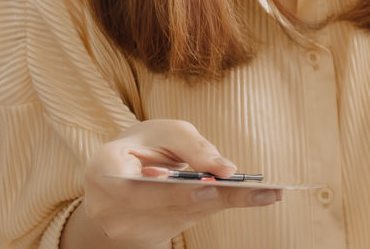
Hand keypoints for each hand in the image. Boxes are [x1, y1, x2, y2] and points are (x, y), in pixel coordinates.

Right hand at [69, 119, 279, 246]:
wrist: (121, 171)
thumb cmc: (143, 145)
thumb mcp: (165, 131)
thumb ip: (193, 146)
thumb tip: (226, 170)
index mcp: (102, 170)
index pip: (137, 188)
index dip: (171, 191)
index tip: (209, 188)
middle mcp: (107, 208)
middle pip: (167, 207)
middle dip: (215, 198)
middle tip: (261, 192)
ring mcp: (125, 230)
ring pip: (181, 218)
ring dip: (223, 204)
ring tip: (267, 193)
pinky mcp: (146, 239)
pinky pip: (186, 223)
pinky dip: (216, 209)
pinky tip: (252, 198)